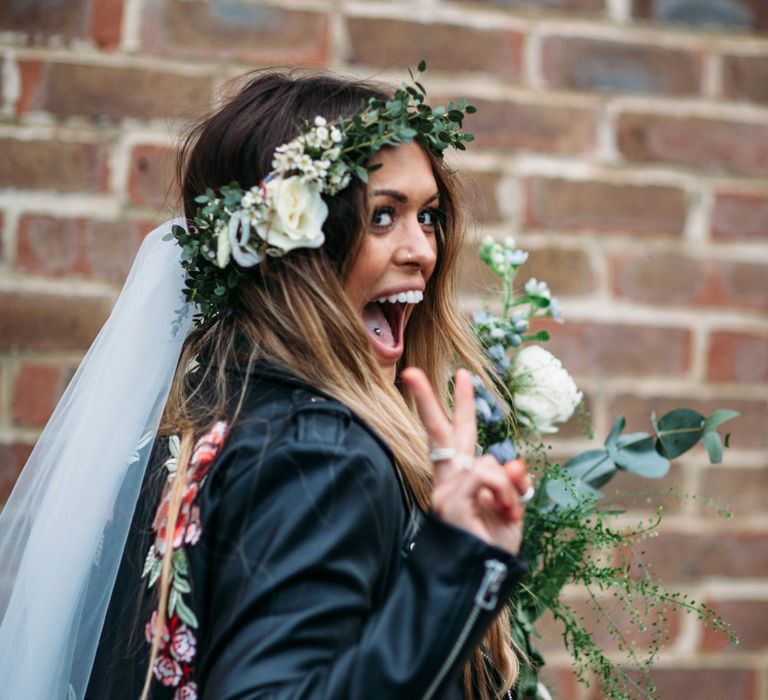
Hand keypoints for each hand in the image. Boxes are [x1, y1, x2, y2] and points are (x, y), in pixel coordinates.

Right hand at [400, 367, 531, 554]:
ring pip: (488, 461)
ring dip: (509, 486)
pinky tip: (504, 512)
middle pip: (441, 431)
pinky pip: (486, 476)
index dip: (454, 406)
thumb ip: (511, 482)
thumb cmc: (493, 548)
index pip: (454, 437)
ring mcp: (445, 489)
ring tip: (509, 513)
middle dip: (431, 399)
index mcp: (460, 480)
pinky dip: (504, 493)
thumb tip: (515, 460)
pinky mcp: (449, 499)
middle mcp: (448, 480)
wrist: (480, 581)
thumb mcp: (511, 509)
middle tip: (412, 372)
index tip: (454, 376)